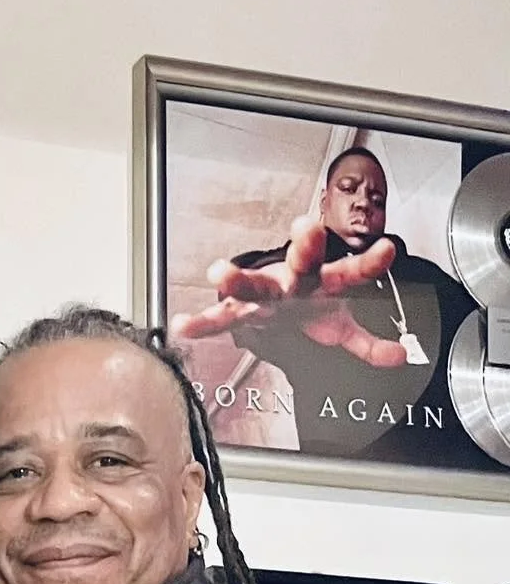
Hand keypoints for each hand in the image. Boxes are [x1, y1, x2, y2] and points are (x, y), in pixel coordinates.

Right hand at [171, 214, 406, 367]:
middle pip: (303, 262)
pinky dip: (200, 323)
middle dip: (305, 246)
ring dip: (236, 277)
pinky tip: (183, 325)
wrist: (273, 306)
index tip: (386, 250)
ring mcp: (263, 292)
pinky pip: (216, 318)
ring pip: (252, 282)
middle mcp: (293, 281)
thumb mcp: (338, 326)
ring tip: (218, 273)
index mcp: (322, 282)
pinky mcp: (236, 308)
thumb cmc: (304, 307)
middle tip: (306, 228)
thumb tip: (400, 355)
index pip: (350, 270)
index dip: (368, 262)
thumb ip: (367, 342)